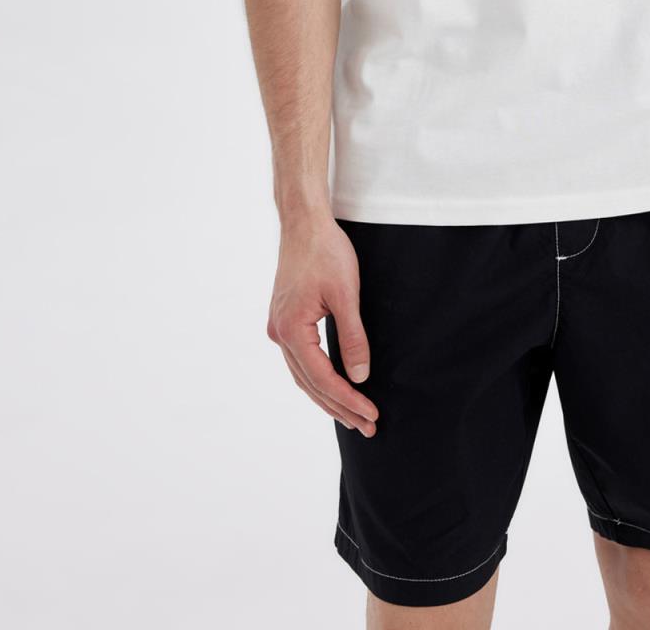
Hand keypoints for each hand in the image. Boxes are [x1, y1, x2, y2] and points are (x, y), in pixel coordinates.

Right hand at [266, 217, 379, 435]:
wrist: (303, 222)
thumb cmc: (326, 252)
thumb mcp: (346, 294)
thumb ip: (353, 338)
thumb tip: (360, 377)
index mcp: (291, 329)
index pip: (322, 378)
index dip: (348, 400)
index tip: (371, 415)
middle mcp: (279, 333)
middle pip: (310, 383)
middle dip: (339, 407)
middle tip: (368, 426)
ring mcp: (278, 326)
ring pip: (303, 375)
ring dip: (328, 396)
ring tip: (354, 415)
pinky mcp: (284, 319)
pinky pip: (300, 359)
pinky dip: (317, 377)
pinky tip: (333, 386)